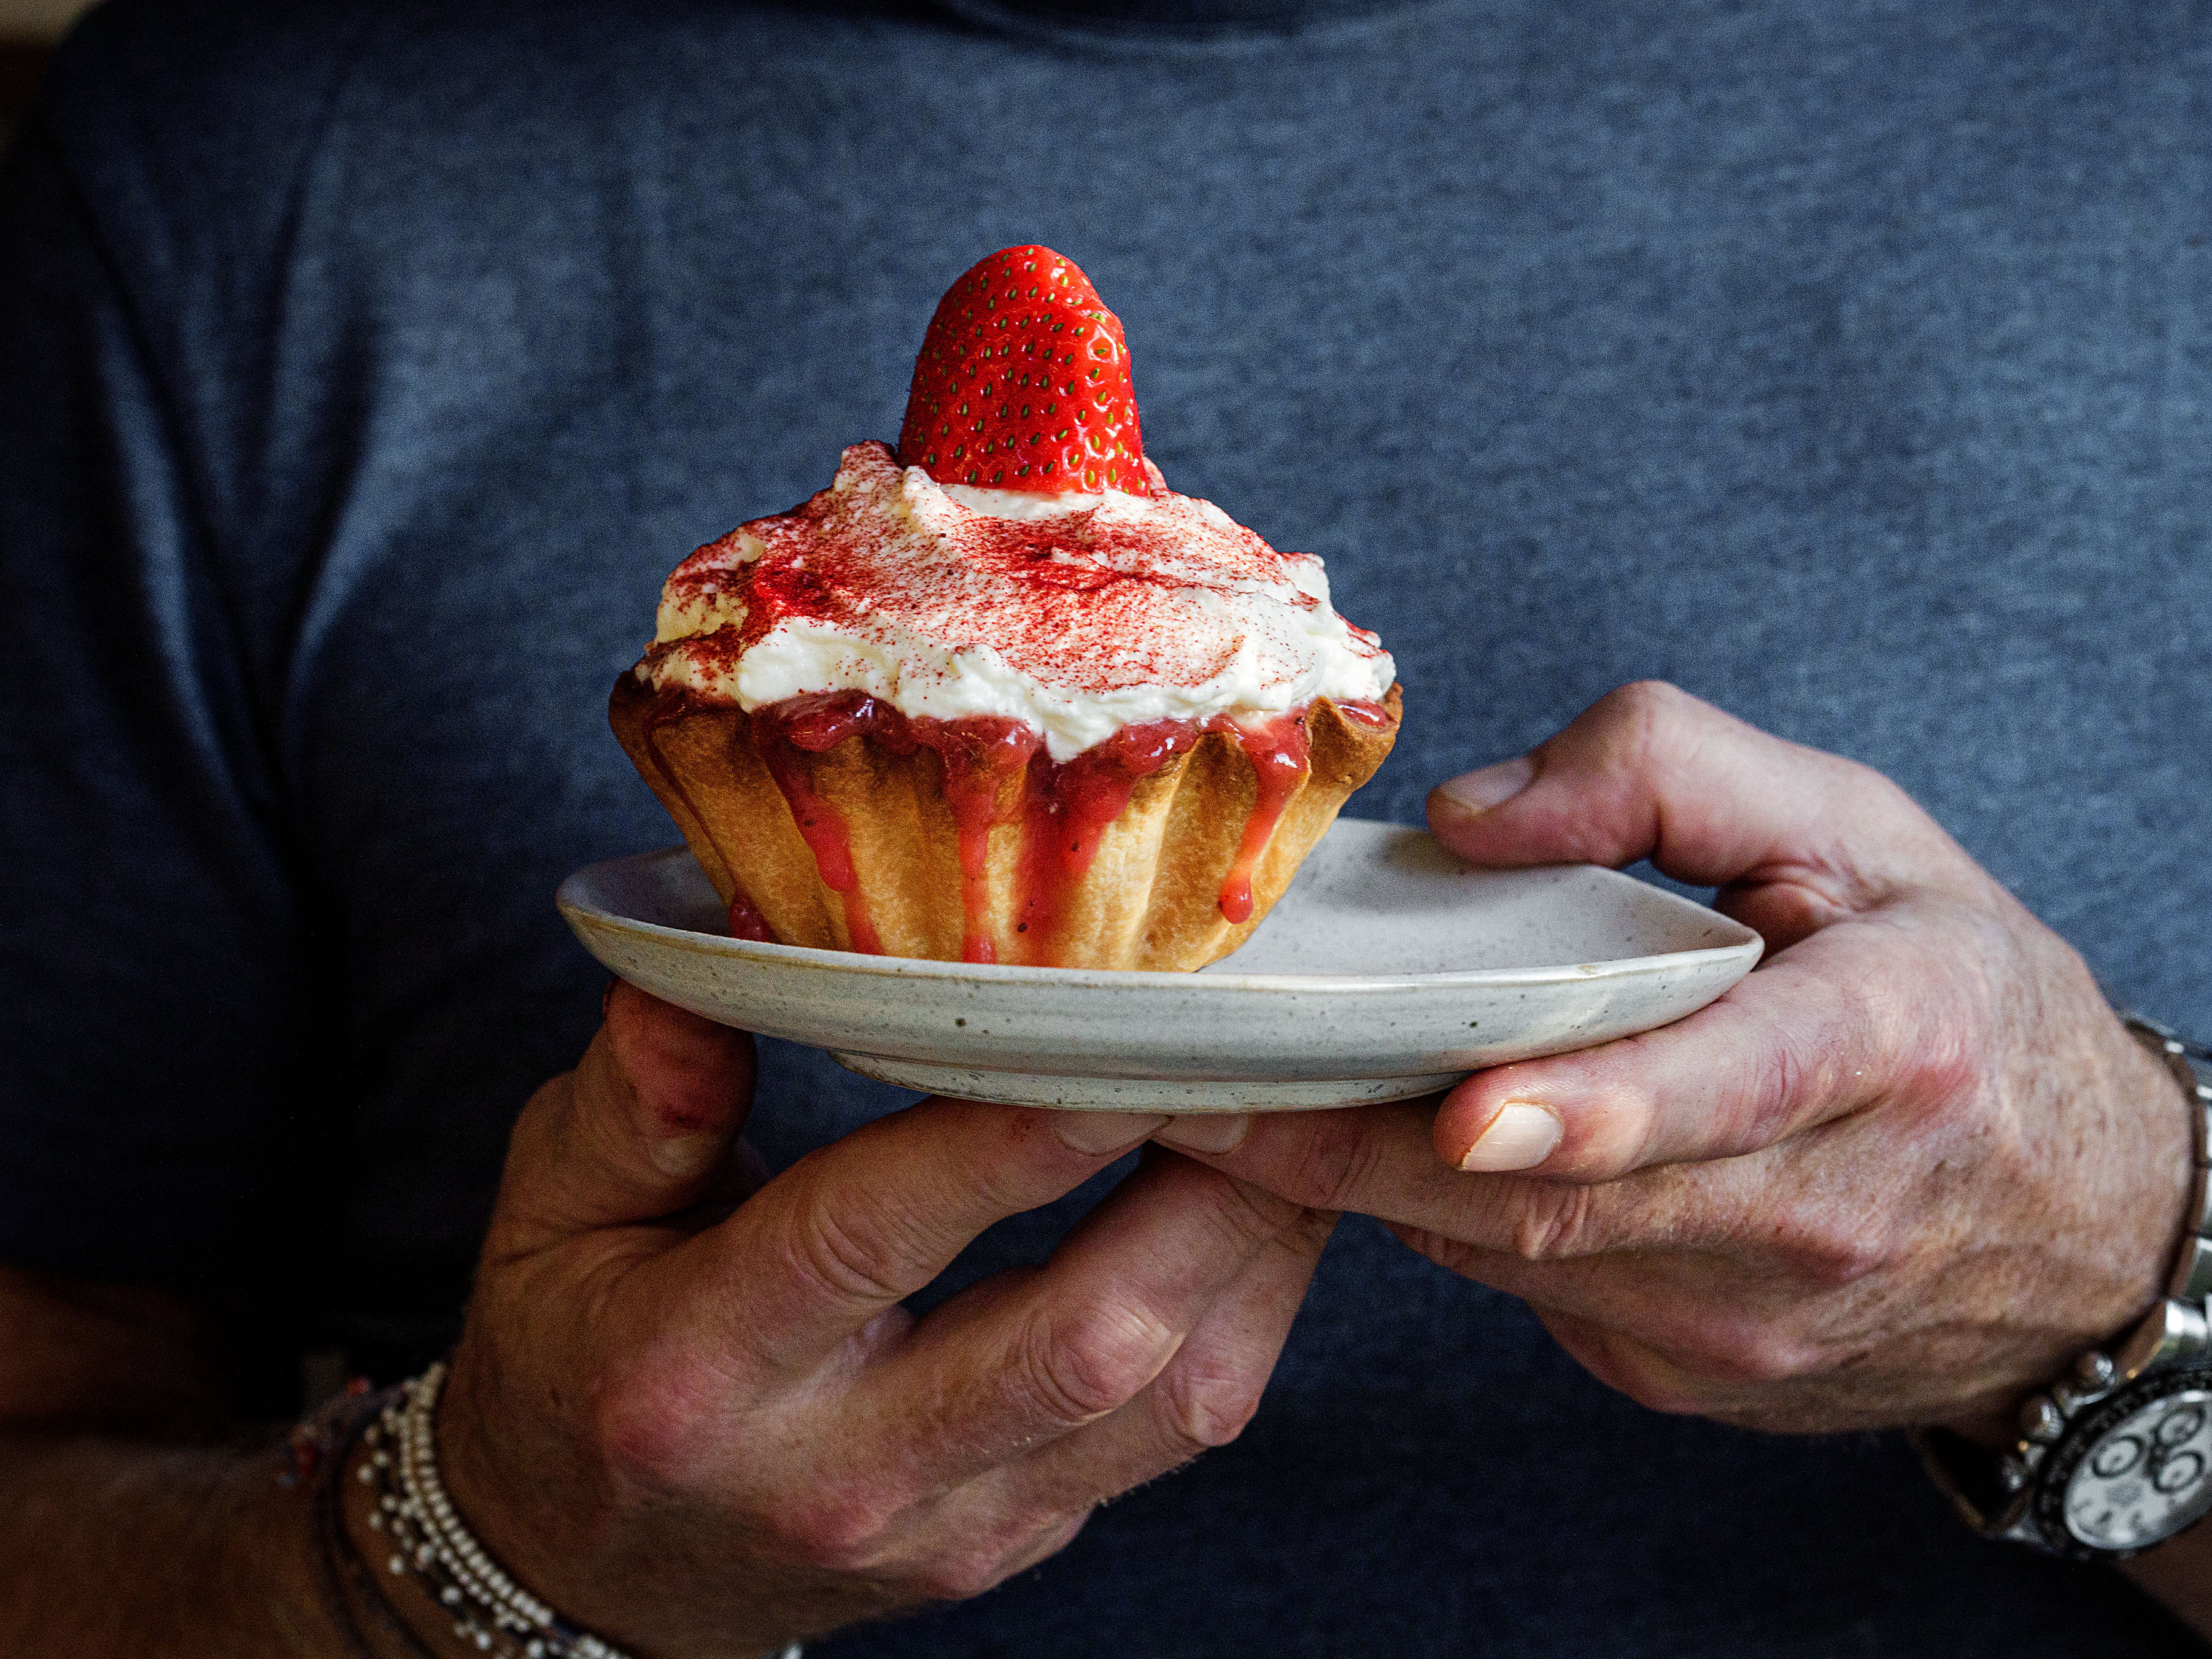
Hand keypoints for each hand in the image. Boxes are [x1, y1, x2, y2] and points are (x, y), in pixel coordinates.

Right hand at [429, 983, 1333, 1656]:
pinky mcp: (1013, 1543)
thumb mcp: (552, 1212)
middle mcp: (843, 1467)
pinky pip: (1170, 1436)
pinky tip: (1262, 1212)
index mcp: (702, 1367)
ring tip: (1301, 1119)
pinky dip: (1245, 1317)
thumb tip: (699, 975)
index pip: (878, 1234)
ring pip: (1165, 1400)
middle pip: (1082, 1338)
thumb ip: (632, 1099)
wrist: (593, 1565)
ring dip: (1259, 1253)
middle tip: (1268, 1054)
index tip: (1129, 1029)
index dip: (1016, 1133)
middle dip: (1205, 1190)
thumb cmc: (577, 1350)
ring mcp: (947, 1524)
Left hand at [1156, 681, 2188, 1437]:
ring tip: (1245, 1105)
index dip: (1592, 1108)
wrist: (2074, 1212)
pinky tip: (1396, 1147)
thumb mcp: (1852, 825)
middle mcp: (1821, 1215)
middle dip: (1363, 1155)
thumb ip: (1666, 773)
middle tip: (1200, 1097)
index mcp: (1888, 1051)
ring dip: (1373, 1184)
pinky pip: (1527, 1289)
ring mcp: (1750, 1319)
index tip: (1464, 1113)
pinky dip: (1446, 1217)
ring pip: (1517, 1255)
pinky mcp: (1689, 1371)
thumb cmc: (1946, 984)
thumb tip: (1466, 823)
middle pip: (1564, 1202)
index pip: (1727, 1090)